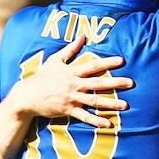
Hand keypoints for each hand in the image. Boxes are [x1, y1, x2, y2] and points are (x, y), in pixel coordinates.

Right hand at [9, 36, 133, 127]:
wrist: (27, 95)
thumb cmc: (42, 77)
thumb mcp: (55, 60)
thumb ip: (70, 49)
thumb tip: (83, 35)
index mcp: (72, 72)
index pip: (93, 66)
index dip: (108, 63)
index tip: (121, 61)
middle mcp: (74, 85)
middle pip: (98, 83)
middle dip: (116, 83)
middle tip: (131, 83)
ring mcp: (71, 98)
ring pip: (94, 101)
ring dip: (111, 103)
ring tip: (125, 105)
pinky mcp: (67, 110)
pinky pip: (84, 116)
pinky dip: (96, 120)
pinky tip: (108, 123)